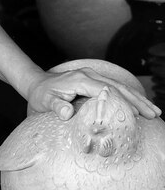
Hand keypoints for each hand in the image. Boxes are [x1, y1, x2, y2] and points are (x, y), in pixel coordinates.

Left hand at [26, 67, 161, 119]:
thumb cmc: (42, 95)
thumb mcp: (45, 102)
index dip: (120, 101)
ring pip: (119, 86)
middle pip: (117, 86)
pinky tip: (140, 104)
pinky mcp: (93, 80)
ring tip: (154, 111)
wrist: (37, 84)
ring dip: (137, 98)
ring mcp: (92, 76)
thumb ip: (56, 107)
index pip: (105, 89)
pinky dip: (129, 95)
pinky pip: (114, 87)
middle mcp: (88, 75)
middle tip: (153, 114)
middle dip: (136, 100)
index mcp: (79, 79)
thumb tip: (67, 113)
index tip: (134, 113)